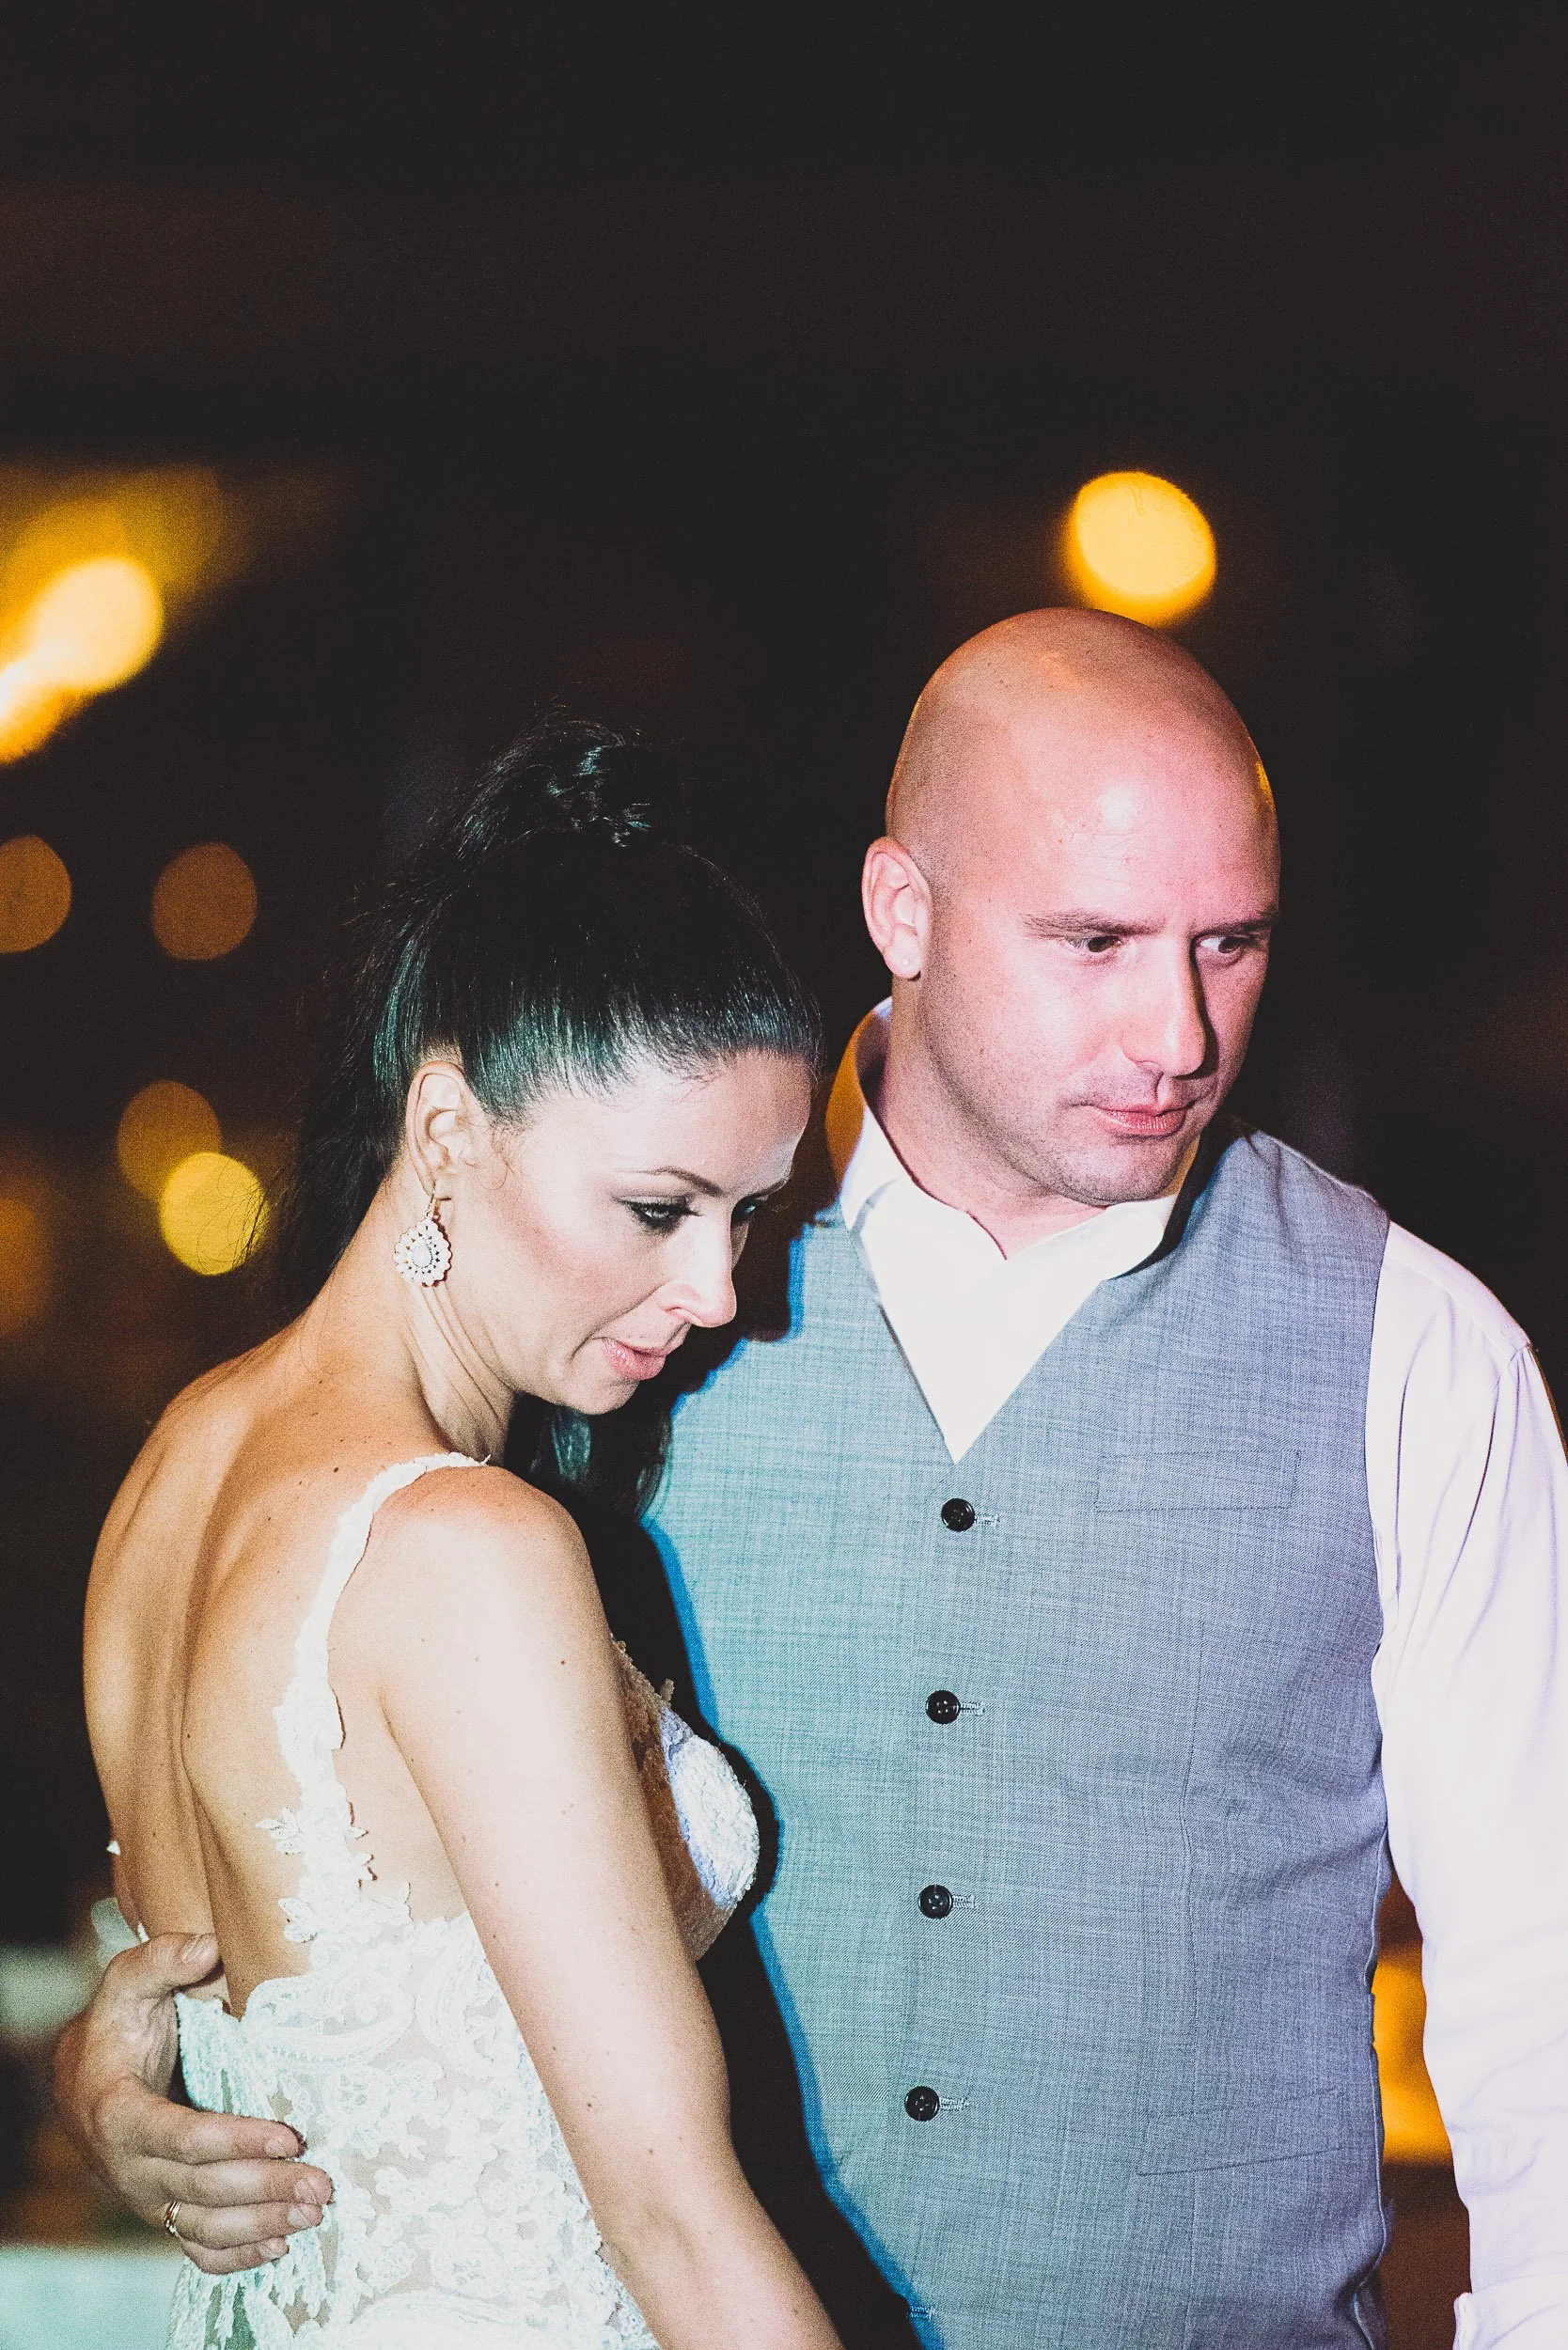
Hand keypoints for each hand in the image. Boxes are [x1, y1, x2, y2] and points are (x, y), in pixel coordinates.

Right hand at [52, 1932, 332, 2275]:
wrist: (83, 2085)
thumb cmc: (118, 2027)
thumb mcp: (128, 1984)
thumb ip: (161, 1960)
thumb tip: (208, 1946)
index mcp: (120, 2114)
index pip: (182, 2138)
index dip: (236, 2140)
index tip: (289, 2134)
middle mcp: (132, 2167)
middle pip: (203, 2188)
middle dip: (265, 2188)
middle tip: (322, 2182)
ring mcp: (147, 2196)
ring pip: (204, 2227)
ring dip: (261, 2226)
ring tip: (315, 2213)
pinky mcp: (163, 2212)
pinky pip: (196, 2249)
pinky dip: (236, 2256)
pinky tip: (280, 2246)